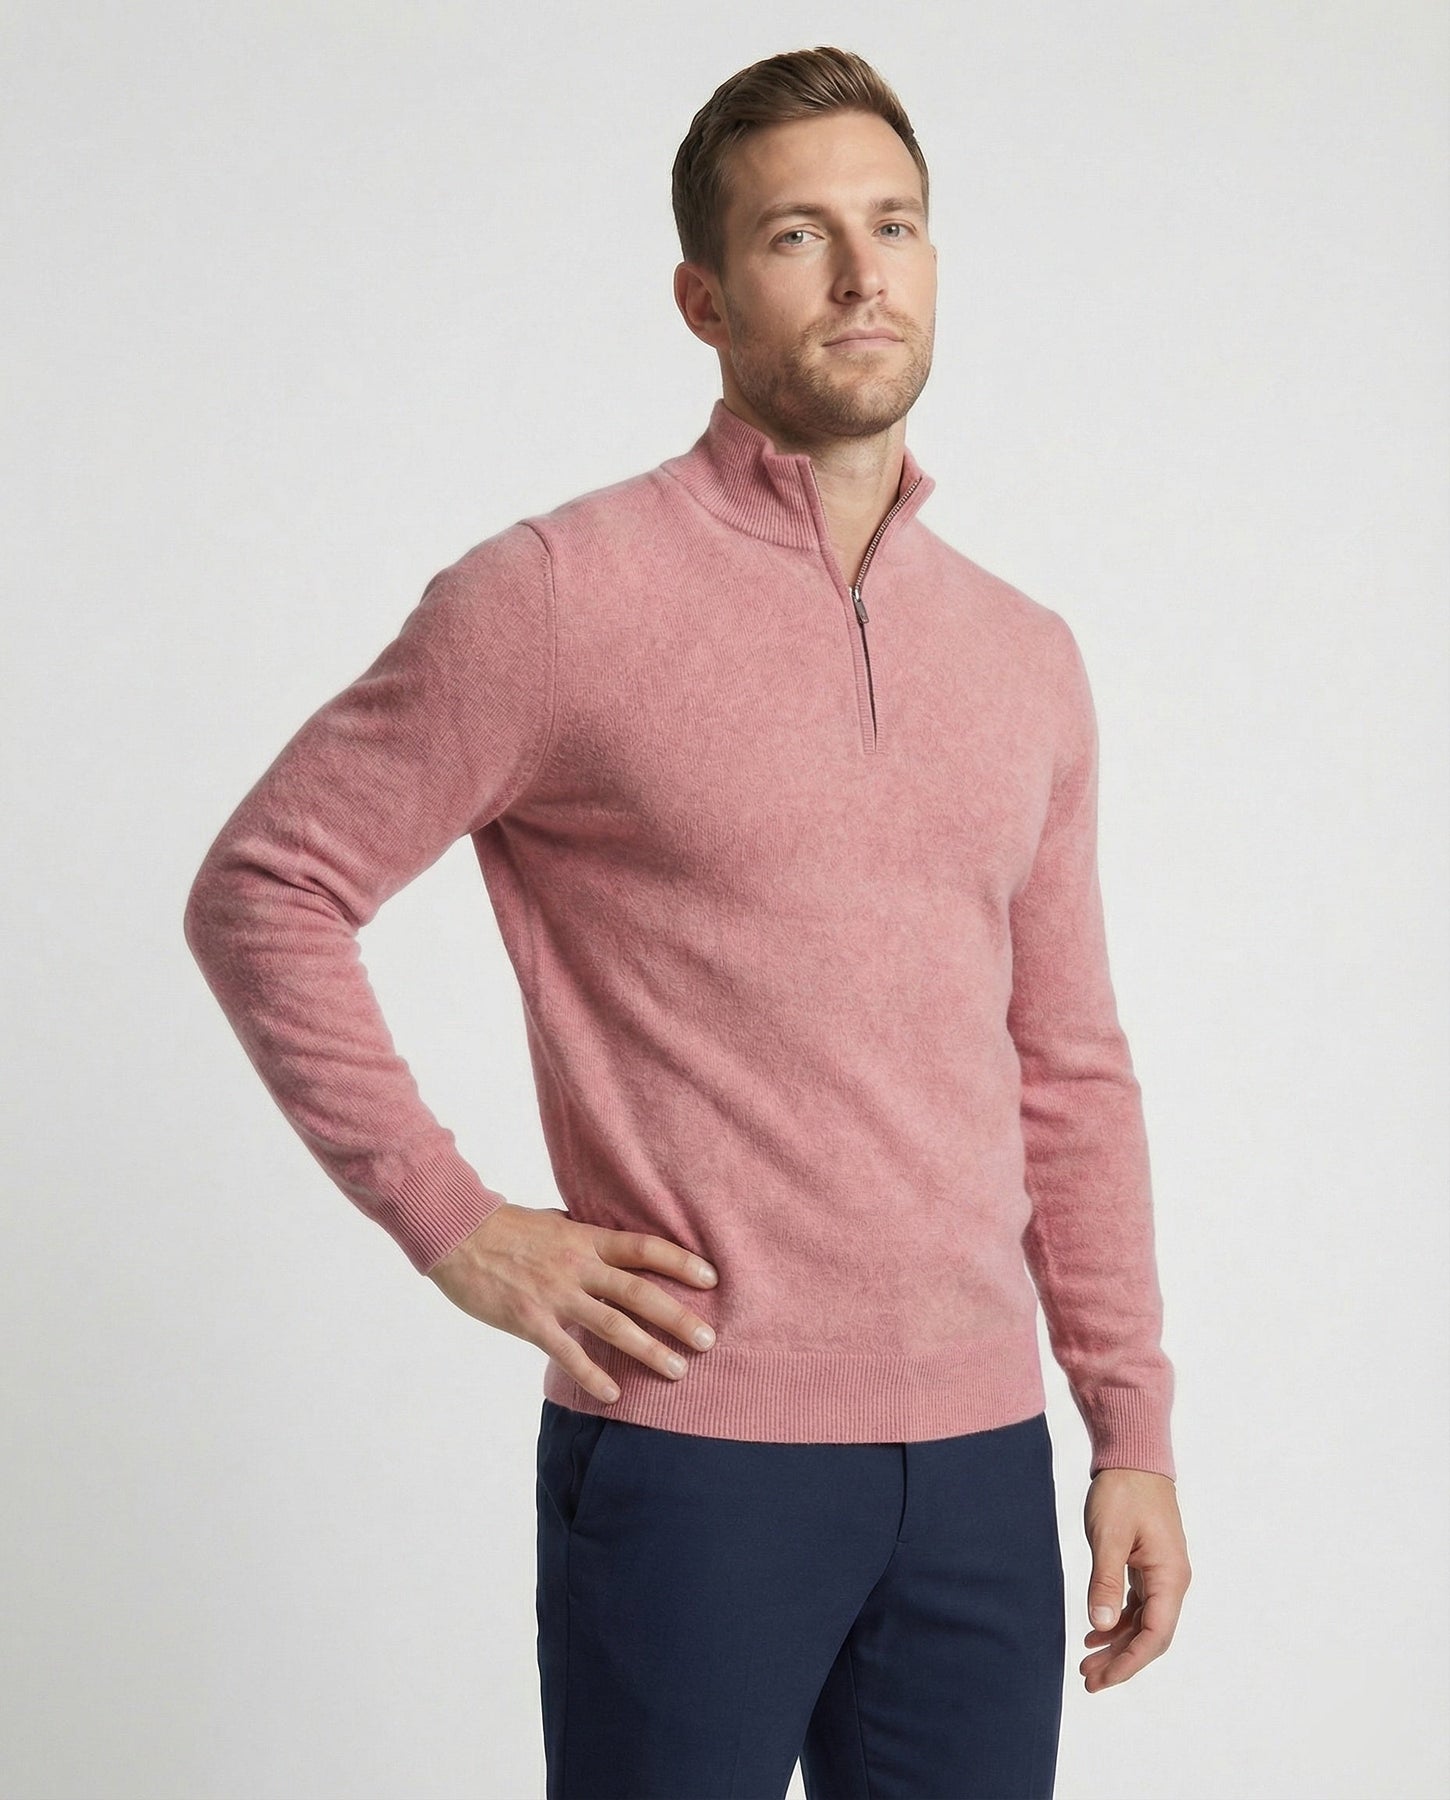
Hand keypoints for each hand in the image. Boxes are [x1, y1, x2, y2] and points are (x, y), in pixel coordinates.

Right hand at [426, 1202, 718, 1402]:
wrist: (457, 1234)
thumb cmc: (506, 1227)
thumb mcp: (554, 1223)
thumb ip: (584, 1236)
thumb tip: (610, 1242)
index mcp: (586, 1238)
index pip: (644, 1248)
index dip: (680, 1262)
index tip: (711, 1278)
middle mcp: (578, 1266)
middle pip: (639, 1292)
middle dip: (677, 1317)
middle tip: (708, 1340)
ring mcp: (555, 1294)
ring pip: (612, 1325)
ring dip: (648, 1350)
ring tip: (677, 1371)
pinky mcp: (529, 1319)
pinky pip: (567, 1352)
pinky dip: (592, 1375)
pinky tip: (613, 1395)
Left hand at [1078, 1468, 1190, 1690]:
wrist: (1133, 1456)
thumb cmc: (1123, 1491)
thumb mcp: (1109, 1536)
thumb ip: (1105, 1581)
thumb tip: (1099, 1625)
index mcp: (1169, 1576)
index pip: (1155, 1635)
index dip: (1129, 1661)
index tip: (1103, 1678)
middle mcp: (1171, 1580)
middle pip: (1150, 1635)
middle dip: (1121, 1660)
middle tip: (1088, 1680)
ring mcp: (1161, 1573)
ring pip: (1142, 1622)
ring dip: (1117, 1643)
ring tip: (1087, 1662)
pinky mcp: (1148, 1565)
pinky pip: (1136, 1605)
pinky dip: (1116, 1621)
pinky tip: (1094, 1632)